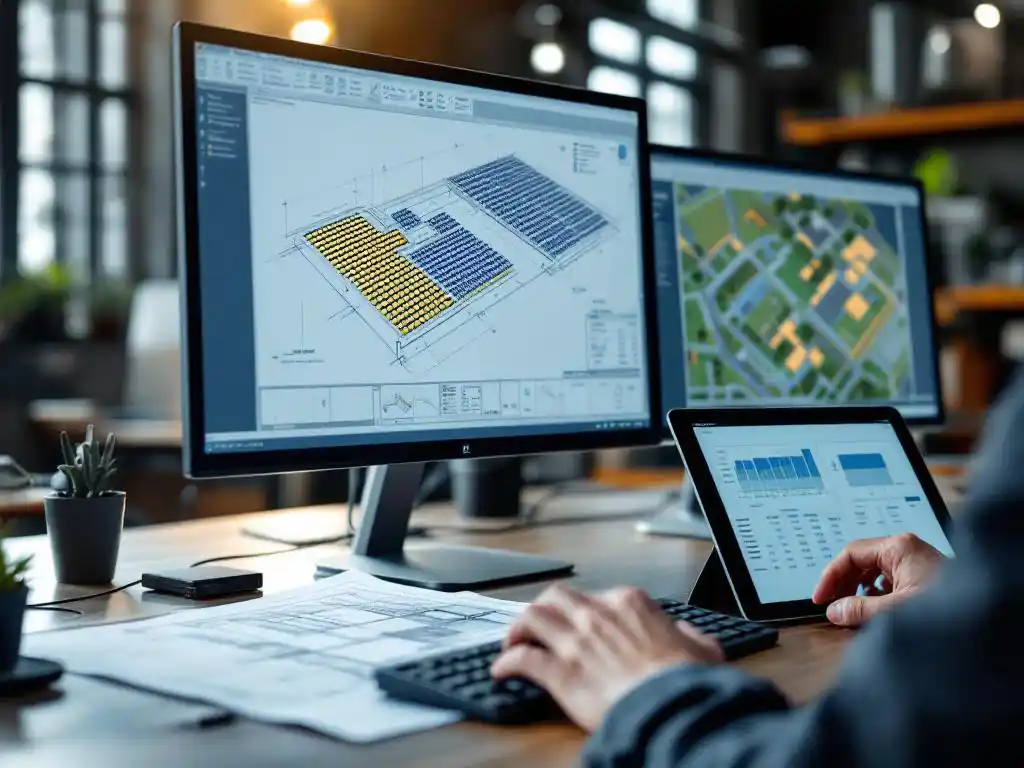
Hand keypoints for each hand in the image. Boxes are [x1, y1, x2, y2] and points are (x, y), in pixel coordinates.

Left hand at [491, 584, 723, 731]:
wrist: (673, 704)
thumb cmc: (685, 680)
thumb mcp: (702, 650)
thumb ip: (692, 637)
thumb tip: (690, 636)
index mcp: (629, 604)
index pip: (596, 597)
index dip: (583, 610)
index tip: (579, 623)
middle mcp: (597, 616)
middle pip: (555, 596)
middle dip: (542, 607)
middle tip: (537, 624)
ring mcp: (576, 642)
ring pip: (532, 617)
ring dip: (518, 628)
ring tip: (513, 641)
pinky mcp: (561, 672)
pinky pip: (524, 659)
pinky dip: (508, 663)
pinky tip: (502, 671)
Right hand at [812, 533, 945, 626]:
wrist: (987, 618)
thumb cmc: (949, 607)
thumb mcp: (895, 610)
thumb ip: (860, 610)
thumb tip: (835, 611)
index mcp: (898, 547)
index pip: (850, 554)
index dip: (830, 576)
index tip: (821, 597)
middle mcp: (906, 548)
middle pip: (861, 560)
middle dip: (844, 583)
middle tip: (831, 605)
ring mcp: (916, 560)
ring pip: (875, 570)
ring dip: (859, 589)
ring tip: (851, 609)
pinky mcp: (923, 575)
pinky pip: (890, 578)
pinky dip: (877, 593)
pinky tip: (875, 608)